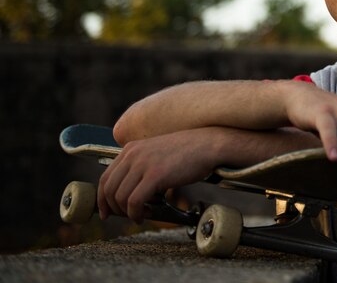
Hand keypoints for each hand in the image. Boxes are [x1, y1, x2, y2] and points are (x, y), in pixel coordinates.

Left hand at [97, 130, 217, 222]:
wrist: (209, 145)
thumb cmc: (188, 152)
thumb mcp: (157, 154)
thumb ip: (141, 166)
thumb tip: (130, 192)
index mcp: (131, 149)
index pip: (105, 178)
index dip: (102, 199)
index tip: (107, 212)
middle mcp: (133, 154)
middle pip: (108, 189)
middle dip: (113, 209)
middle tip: (126, 217)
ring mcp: (143, 164)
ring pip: (120, 197)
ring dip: (127, 213)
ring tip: (141, 216)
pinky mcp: (155, 175)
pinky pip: (134, 201)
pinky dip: (136, 214)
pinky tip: (146, 215)